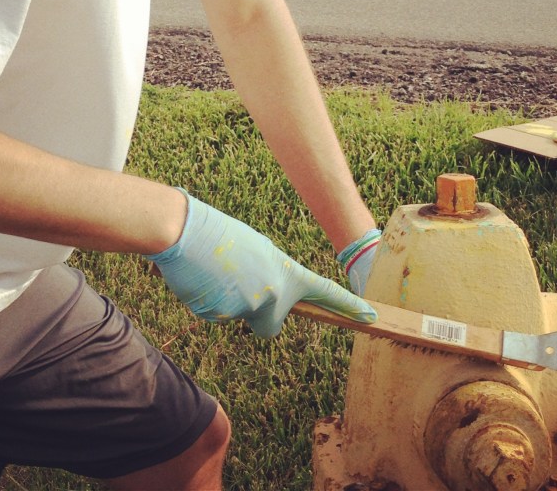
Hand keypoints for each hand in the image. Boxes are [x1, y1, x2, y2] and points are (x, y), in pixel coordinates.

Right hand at [145, 192, 376, 337]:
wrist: (185, 229)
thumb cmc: (217, 235)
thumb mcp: (256, 251)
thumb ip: (269, 277)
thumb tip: (263, 300)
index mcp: (284, 270)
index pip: (324, 291)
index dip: (347, 305)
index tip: (371, 317)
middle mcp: (273, 291)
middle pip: (270, 326)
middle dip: (257, 317)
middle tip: (238, 287)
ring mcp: (249, 306)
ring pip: (239, 319)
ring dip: (227, 304)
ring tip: (215, 274)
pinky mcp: (222, 316)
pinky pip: (217, 318)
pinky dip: (209, 304)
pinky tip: (203, 282)